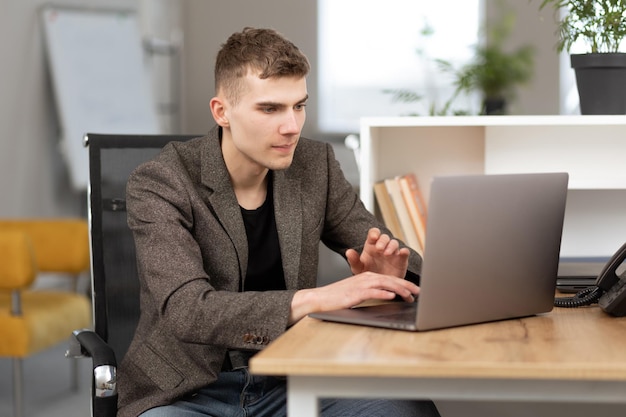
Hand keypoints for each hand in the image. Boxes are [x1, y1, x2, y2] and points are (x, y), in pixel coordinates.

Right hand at [289, 271, 418, 324]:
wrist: (320, 298)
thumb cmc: (338, 297)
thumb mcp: (358, 292)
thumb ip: (372, 292)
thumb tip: (388, 296)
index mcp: (367, 276)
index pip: (390, 279)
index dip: (404, 284)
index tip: (415, 291)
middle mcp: (366, 278)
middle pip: (390, 280)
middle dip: (407, 286)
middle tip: (419, 292)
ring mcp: (360, 285)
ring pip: (384, 284)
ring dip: (399, 289)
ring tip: (410, 295)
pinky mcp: (355, 293)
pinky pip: (372, 292)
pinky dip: (383, 293)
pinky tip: (392, 296)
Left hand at [345, 228, 409, 277]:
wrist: (379, 287)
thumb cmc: (369, 274)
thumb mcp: (359, 269)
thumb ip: (354, 260)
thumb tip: (348, 252)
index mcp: (371, 246)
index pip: (374, 233)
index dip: (374, 233)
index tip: (373, 237)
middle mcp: (383, 247)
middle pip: (384, 237)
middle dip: (382, 241)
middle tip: (379, 248)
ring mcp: (393, 253)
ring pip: (394, 243)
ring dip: (391, 246)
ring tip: (387, 253)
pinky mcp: (401, 260)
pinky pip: (405, 253)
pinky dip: (404, 252)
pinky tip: (402, 253)